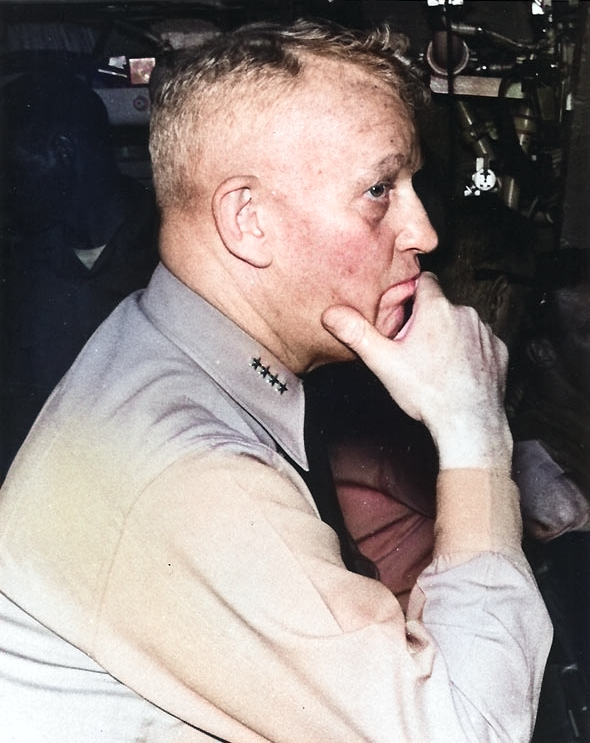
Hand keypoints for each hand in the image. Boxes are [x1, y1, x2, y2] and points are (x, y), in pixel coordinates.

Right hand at [321, 273, 511, 470]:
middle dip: (427, 321)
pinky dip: (469, 352)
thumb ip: (357, 334)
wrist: (468, 424)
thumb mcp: (383, 362)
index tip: (403, 318)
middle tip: (413, 351)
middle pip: (440, 306)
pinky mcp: (499, 350)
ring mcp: (485, 332)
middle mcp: (466, 313)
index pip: (424, 281)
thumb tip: (331, 314)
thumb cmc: (426, 393)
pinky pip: (479, 342)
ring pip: (461, 323)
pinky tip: (456, 373)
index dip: (410, 297)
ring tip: (435, 366)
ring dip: (449, 336)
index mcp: (437, 308)